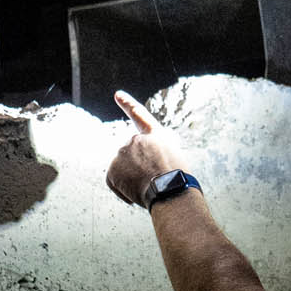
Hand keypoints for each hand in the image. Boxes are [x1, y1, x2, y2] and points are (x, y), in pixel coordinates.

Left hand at [106, 90, 186, 206]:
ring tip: (148, 188)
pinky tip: (135, 195)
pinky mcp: (112, 169)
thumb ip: (156, 152)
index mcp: (154, 134)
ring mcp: (122, 153)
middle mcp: (135, 139)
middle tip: (153, 181)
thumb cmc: (178, 179)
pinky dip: (122, 190)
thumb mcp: (175, 156)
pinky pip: (114, 181)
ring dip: (132, 180)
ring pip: (123, 169)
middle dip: (139, 168)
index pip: (139, 114)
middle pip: (132, 155)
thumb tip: (143, 162)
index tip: (118, 95)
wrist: (170, 189)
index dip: (128, 103)